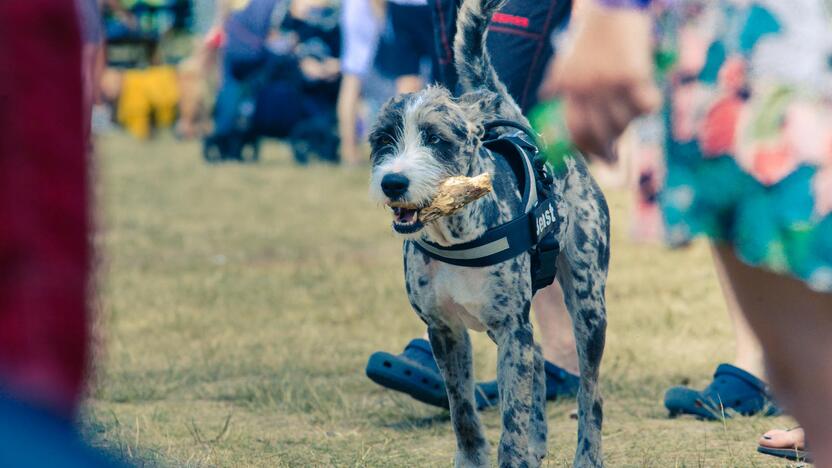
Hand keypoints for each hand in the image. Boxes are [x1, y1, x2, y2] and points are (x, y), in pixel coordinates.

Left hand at [540, 2, 659, 159]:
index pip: (574, 129)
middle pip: (599, 133)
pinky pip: (645, 105)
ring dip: (627, 124)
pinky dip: (648, 105)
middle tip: (611, 158)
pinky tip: (647, 98)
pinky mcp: (634, 75)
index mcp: (569, 87)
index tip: (592, 161)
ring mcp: (611, 84)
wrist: (611, 7)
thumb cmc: (589, 33)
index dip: (583, 150)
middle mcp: (588, 89)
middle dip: (606, 150)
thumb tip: (545, 98)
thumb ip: (556, 81)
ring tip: (628, 115)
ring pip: (623, 122)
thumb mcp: (564, 59)